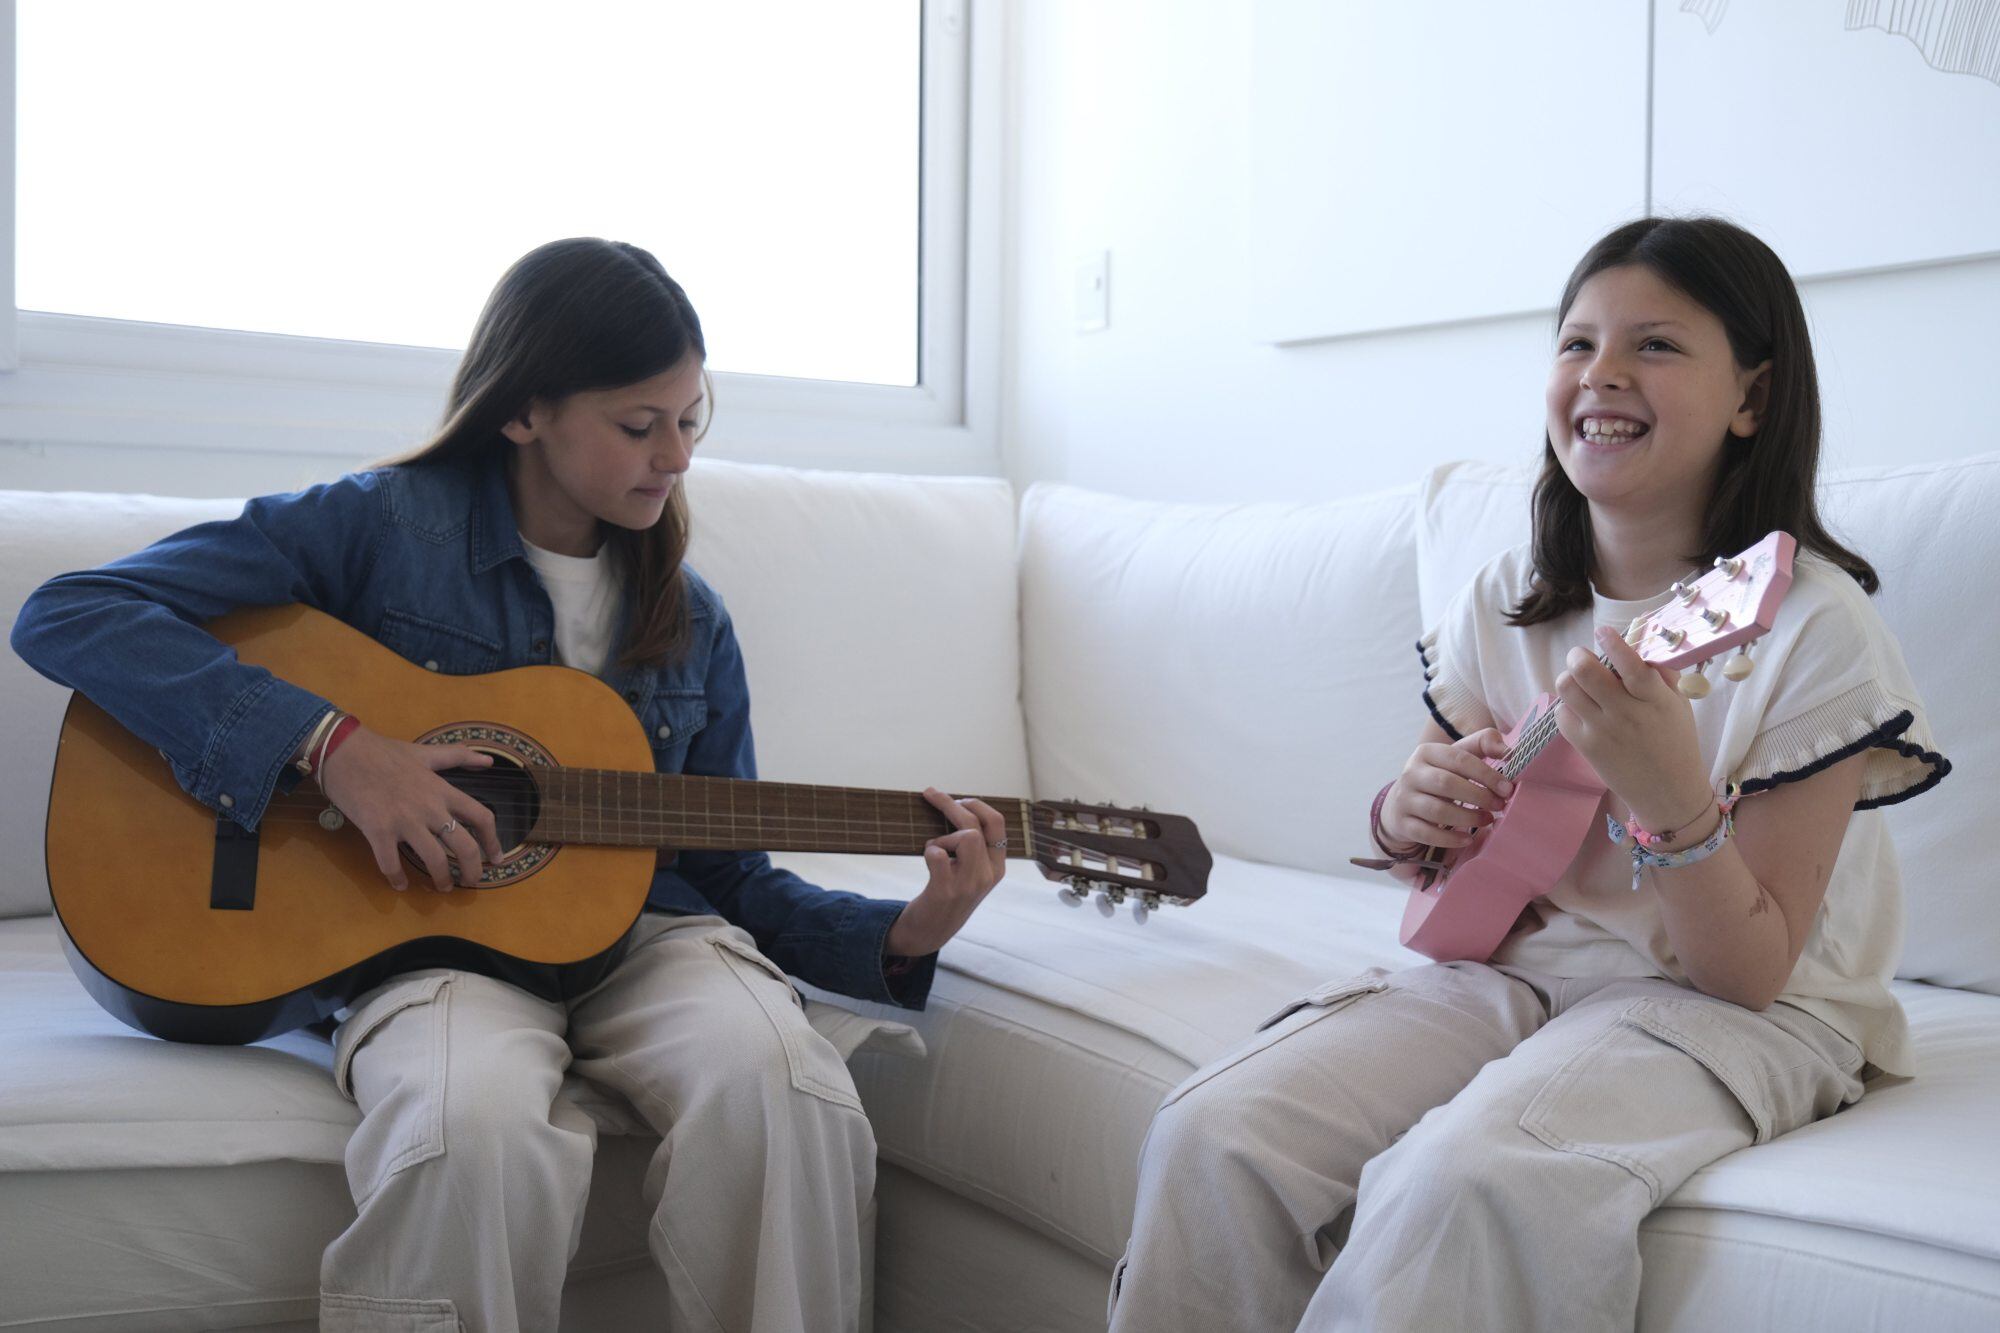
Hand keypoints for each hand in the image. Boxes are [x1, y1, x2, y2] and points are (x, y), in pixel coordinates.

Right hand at [316, 726, 505, 891]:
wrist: (344, 752)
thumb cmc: (384, 752)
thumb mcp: (426, 752)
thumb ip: (459, 757)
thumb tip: (488, 760)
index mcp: (442, 790)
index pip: (481, 817)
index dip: (493, 841)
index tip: (497, 858)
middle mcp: (429, 808)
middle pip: (464, 846)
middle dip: (473, 870)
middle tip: (473, 883)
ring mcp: (404, 821)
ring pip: (433, 859)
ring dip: (442, 879)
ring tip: (443, 887)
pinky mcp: (378, 830)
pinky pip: (391, 863)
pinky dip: (397, 879)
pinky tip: (400, 885)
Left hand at [883, 789, 1008, 957]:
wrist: (931, 932)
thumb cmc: (948, 894)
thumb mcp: (971, 873)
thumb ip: (973, 848)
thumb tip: (957, 807)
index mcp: (997, 867)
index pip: (998, 823)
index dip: (977, 804)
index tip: (958, 799)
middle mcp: (988, 875)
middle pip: (977, 824)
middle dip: (951, 804)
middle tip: (930, 794)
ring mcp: (969, 884)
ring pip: (966, 836)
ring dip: (944, 836)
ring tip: (935, 850)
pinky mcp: (946, 891)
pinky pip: (938, 855)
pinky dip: (929, 850)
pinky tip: (929, 862)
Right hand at [1381, 728, 1514, 850]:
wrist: (1403, 802)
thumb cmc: (1440, 775)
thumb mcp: (1457, 755)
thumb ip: (1483, 743)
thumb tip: (1508, 751)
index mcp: (1426, 752)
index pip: (1459, 759)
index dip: (1486, 774)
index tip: (1507, 788)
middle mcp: (1411, 774)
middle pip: (1447, 783)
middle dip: (1479, 796)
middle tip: (1499, 805)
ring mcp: (1404, 800)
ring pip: (1437, 811)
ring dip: (1468, 818)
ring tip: (1487, 819)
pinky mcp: (1403, 824)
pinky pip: (1427, 834)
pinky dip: (1450, 839)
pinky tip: (1467, 839)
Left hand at [1554, 626, 1710, 829]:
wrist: (1667, 793)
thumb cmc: (1675, 742)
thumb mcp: (1678, 706)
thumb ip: (1661, 675)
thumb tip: (1641, 642)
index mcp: (1655, 701)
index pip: (1632, 669)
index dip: (1614, 645)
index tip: (1603, 631)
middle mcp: (1626, 714)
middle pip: (1586, 674)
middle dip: (1578, 656)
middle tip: (1583, 656)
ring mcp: (1602, 731)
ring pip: (1567, 689)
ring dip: (1570, 678)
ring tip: (1581, 681)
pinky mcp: (1585, 747)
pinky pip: (1562, 713)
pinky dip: (1569, 705)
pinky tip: (1583, 708)